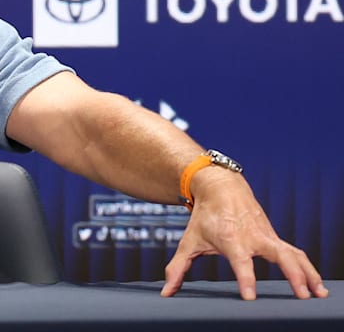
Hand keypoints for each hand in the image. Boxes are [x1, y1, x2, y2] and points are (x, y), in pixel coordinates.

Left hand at [161, 167, 328, 299]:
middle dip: (292, 275)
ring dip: (308, 273)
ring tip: (318, 295)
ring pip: (294, 254)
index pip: (241, 262)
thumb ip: (178, 268)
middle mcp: (254, 237)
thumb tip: (166, 292)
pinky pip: (295, 253)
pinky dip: (308, 268)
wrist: (221, 187)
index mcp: (232, 239)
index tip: (250, 297)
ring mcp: (267, 236)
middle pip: (279, 256)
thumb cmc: (204, 217)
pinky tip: (316, 286)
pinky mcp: (275, 237)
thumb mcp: (188, 241)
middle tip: (301, 295)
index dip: (245, 279)